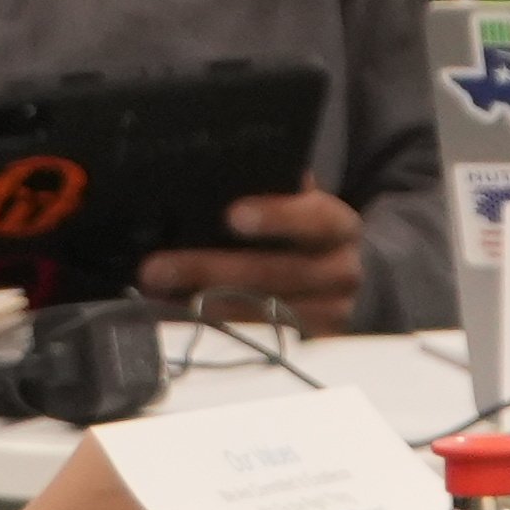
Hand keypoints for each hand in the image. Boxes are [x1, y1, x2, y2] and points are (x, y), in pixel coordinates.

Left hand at [138, 188, 371, 320]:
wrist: (351, 281)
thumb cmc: (310, 234)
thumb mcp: (307, 207)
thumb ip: (282, 190)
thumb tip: (233, 165)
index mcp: (339, 227)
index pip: (314, 218)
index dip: (276, 216)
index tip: (232, 214)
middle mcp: (341, 271)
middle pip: (276, 274)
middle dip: (212, 270)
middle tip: (158, 267)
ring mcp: (329, 314)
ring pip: (264, 314)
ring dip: (206, 306)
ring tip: (158, 296)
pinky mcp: (311, 343)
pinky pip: (259, 341)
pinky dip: (216, 329)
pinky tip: (180, 317)